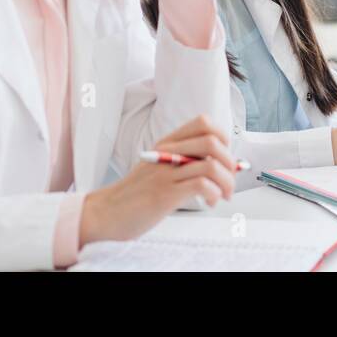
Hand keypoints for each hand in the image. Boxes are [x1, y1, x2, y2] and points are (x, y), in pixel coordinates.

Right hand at [79, 115, 234, 245]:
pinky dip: (214, 194)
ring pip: (211, 165)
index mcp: (167, 143)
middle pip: (213, 142)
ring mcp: (165, 173)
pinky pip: (201, 185)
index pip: (204, 123)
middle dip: (230, 163)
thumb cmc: (137, 194)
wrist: (106, 213)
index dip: (222, 138)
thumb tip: (225, 165)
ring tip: (223, 195)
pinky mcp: (164, 194)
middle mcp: (167, 153)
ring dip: (226, 182)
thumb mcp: (160, 169)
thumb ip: (186, 162)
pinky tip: (209, 202)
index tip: (223, 158)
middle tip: (228, 181)